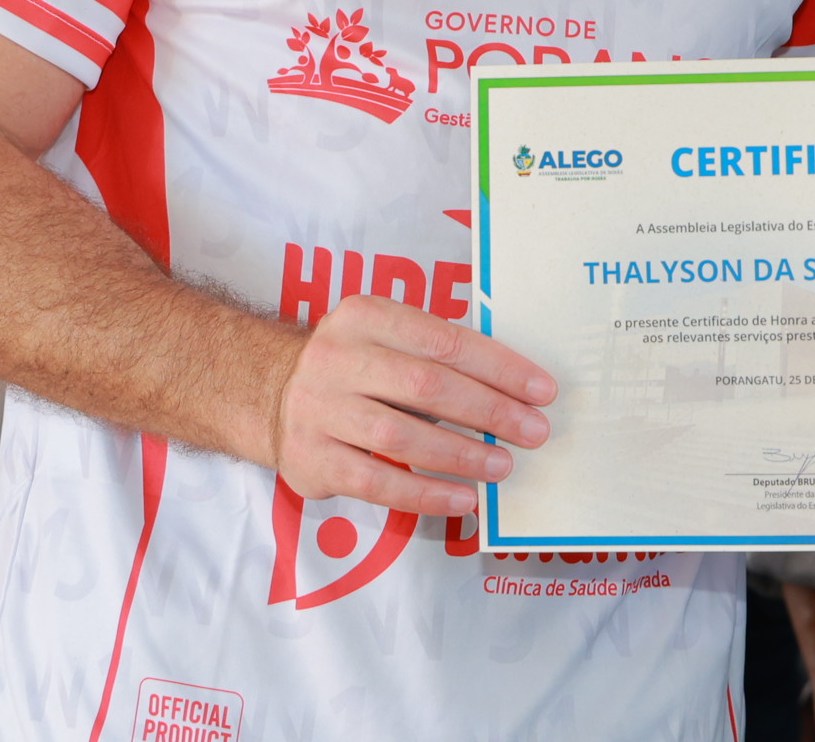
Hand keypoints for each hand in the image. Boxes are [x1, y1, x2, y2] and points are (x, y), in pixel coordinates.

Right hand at [267, 296, 555, 515]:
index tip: (543, 391)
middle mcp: (335, 358)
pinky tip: (463, 499)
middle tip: (534, 432)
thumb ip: (439, 351)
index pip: (446, 341)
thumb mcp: (389, 336)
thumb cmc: (359, 366)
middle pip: (427, 387)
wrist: (271, 394)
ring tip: (503, 467)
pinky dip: (425, 493)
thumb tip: (518, 388)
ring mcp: (317, 410)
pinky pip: (376, 482)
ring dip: (462, 455)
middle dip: (490, 412)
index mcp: (365, 316)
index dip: (500, 368)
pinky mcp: (309, 460)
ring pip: (402, 437)